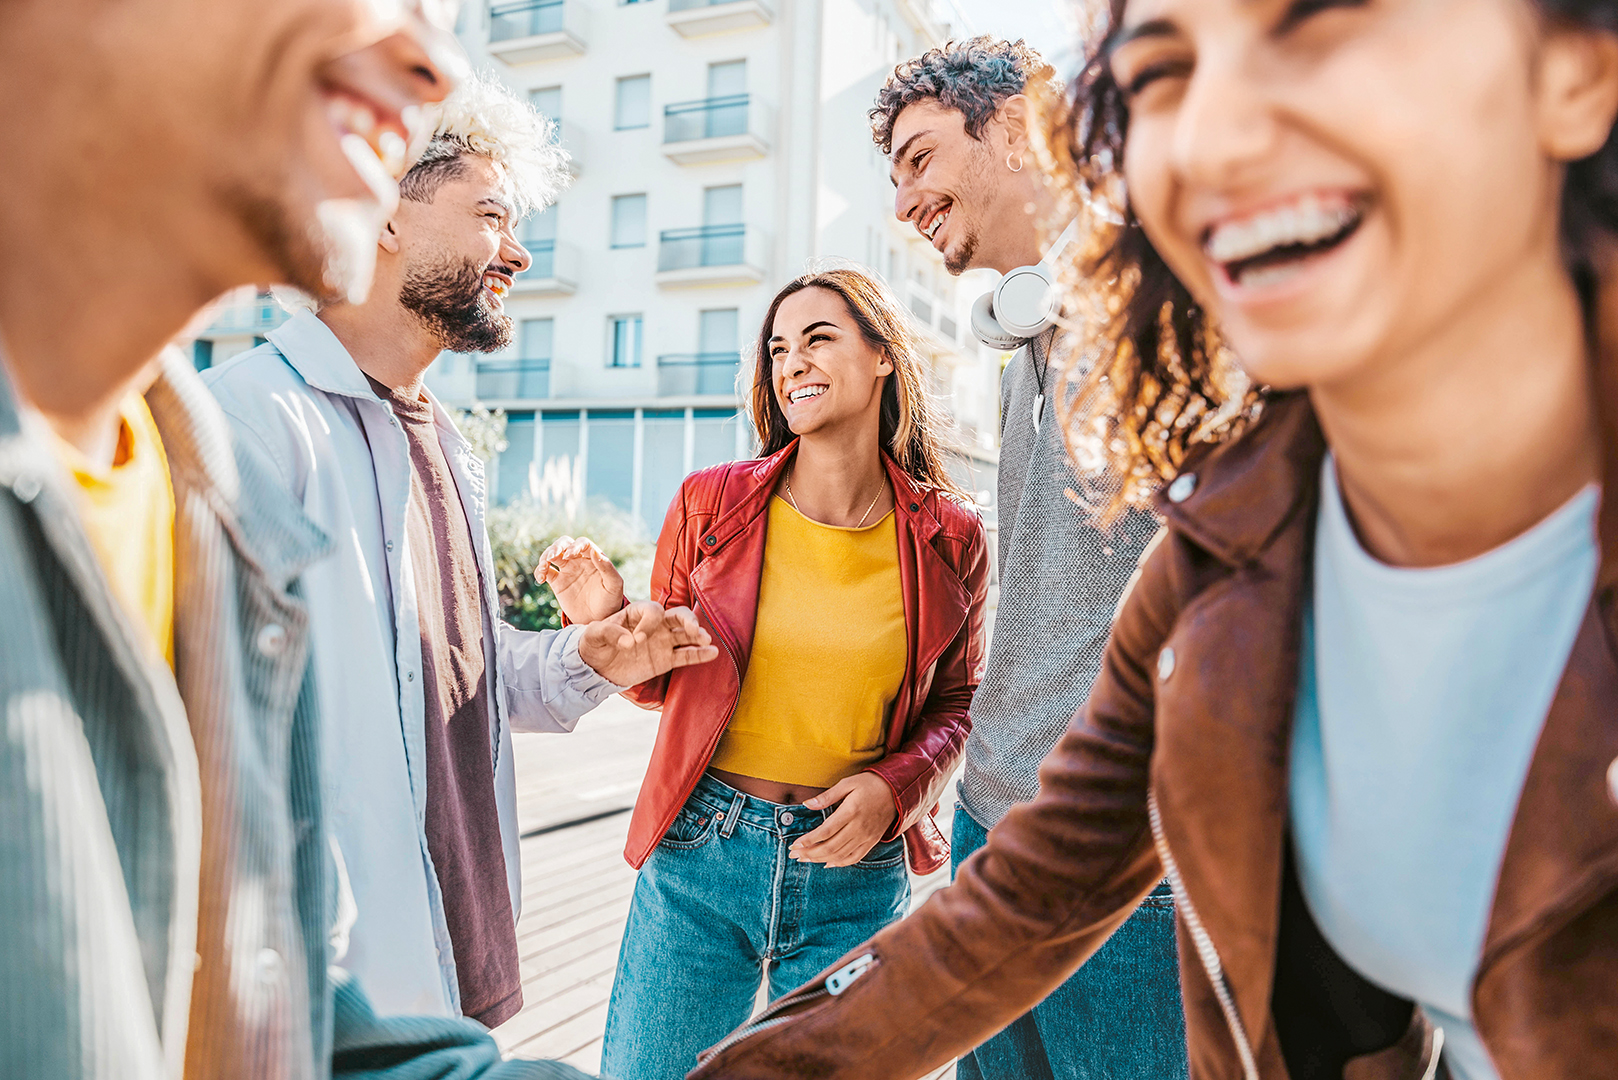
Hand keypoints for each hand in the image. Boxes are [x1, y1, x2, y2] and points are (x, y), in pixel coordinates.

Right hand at [536, 535, 624, 623]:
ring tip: (544, 568)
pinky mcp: (557, 582)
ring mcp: (567, 570)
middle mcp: (579, 561)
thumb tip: (594, 551)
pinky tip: (540, 579)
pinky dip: (539, 571)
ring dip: (545, 556)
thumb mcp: (614, 585)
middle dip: (556, 546)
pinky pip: (545, 572)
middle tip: (552, 556)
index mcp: (594, 558)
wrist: (598, 619)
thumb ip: (607, 568)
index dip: (575, 546)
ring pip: (553, 555)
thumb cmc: (610, 601)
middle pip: (565, 544)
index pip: (583, 544)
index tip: (569, 555)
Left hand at [577, 600, 717, 686]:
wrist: (595, 667)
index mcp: (638, 613)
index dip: (649, 623)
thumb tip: (629, 641)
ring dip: (698, 636)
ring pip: (686, 634)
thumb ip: (609, 632)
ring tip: (707, 640)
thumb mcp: (593, 634)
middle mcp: (654, 625)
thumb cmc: (593, 644)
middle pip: (678, 615)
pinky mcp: (665, 660)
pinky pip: (686, 656)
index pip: (653, 611)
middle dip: (688, 620)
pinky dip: (700, 655)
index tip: (637, 639)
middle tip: (694, 630)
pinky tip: (712, 653)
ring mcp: (662, 642)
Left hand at [789, 772, 897, 866]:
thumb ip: (827, 796)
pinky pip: (854, 857)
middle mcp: (859, 827)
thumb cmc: (870, 784)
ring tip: (804, 859)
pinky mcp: (871, 842)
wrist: (897, 792)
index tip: (795, 844)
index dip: (809, 840)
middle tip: (794, 854)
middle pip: (830, 846)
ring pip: (840, 855)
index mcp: (851, 811)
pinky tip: (827, 863)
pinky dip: (839, 863)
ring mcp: (866, 837)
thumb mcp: (848, 783)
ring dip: (820, 859)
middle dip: (810, 853)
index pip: (826, 831)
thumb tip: (807, 804)